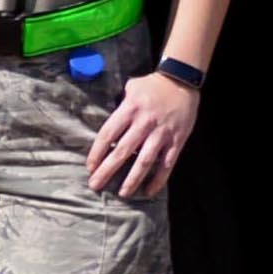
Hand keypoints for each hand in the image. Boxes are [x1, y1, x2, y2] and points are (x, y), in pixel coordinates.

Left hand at [87, 73, 199, 196]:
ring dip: (132, 179)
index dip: (97, 153)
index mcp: (130, 109)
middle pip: (122, 151)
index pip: (108, 134)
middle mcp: (145, 122)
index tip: (90, 167)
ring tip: (123, 193)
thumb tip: (108, 125)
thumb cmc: (152, 85)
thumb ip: (119, 106)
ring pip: (145, 161)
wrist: (182, 80)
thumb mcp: (131, 88)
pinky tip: (149, 191)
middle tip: (95, 185)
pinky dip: (159, 179)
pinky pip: (167, 163)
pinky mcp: (177, 139)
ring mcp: (162, 132)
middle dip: (107, 171)